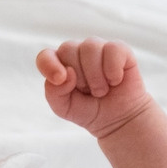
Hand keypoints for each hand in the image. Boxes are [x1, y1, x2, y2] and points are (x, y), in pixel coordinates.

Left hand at [37, 39, 155, 138]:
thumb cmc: (89, 110)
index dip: (49, 65)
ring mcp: (99, 49)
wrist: (119, 120)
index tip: (59, 79)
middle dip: (79, 76)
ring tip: (102, 90)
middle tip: (89, 91)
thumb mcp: (64, 107)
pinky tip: (116, 80)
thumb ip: (54, 92)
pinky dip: (113, 70)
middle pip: (67, 49)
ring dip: (96, 76)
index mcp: (60, 64)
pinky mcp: (120, 50)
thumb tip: (67, 72)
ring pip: (90, 47)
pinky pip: (113, 49)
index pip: (46, 56)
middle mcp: (78, 52)